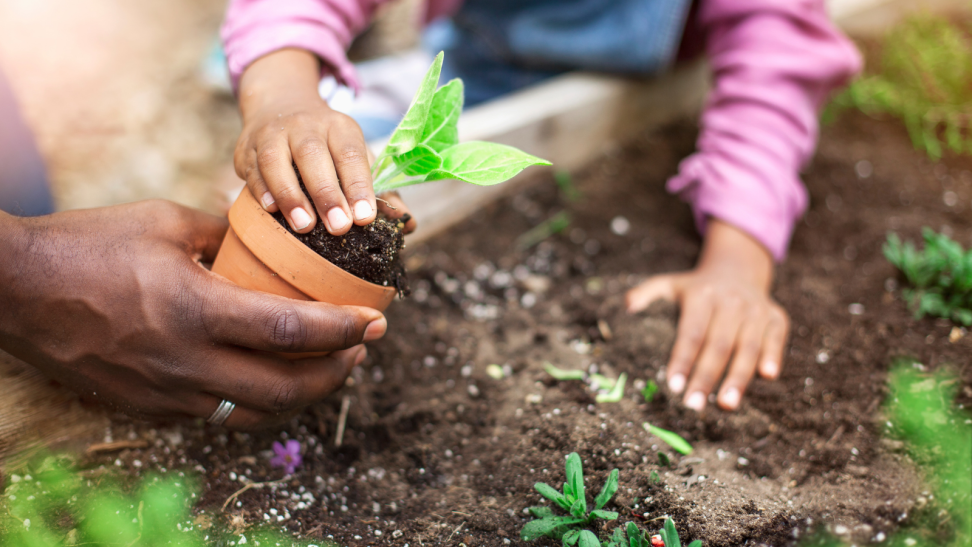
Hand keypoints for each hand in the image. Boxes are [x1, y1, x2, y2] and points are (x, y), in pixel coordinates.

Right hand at [0, 201, 387, 428]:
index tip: (376, 320)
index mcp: (195, 311)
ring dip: (303, 394)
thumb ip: (225, 233)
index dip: (344, 330)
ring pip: (257, 412)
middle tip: (361, 347)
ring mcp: (167, 394)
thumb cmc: (87, 245)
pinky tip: (270, 376)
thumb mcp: (164, 221)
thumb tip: (270, 236)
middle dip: (337, 372)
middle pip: (286, 389)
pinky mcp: (150, 408)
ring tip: (328, 365)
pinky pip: (221, 415)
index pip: (292, 333)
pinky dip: (259, 400)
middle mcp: (186, 363)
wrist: (13, 291)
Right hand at [235, 48, 380, 234]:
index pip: (351, 154)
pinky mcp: (246, 148)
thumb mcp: (355, 155)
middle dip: (327, 193)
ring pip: (277, 161)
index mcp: (339, 127)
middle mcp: (305, 125)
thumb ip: (380, 189)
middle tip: (339, 227)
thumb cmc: (326, 144)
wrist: (279, 104)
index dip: (359, 186)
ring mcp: (272, 134)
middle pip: (313, 156)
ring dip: (290, 195)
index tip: (367, 217)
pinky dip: (261, 190)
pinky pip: (251, 169)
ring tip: (304, 226)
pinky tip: (272, 211)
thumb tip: (407, 223)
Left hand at [626, 220, 788, 410]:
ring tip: (726, 405)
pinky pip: (776, 338)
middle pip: (718, 345)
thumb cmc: (697, 288)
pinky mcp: (776, 317)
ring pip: (747, 347)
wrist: (738, 269)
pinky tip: (767, 376)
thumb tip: (627, 307)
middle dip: (706, 377)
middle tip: (694, 405)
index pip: (691, 333)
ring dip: (738, 377)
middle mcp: (731, 302)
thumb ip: (647, 293)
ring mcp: (756, 309)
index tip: (673, 386)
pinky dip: (773, 355)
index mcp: (702, 296)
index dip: (682, 360)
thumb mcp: (670, 284)